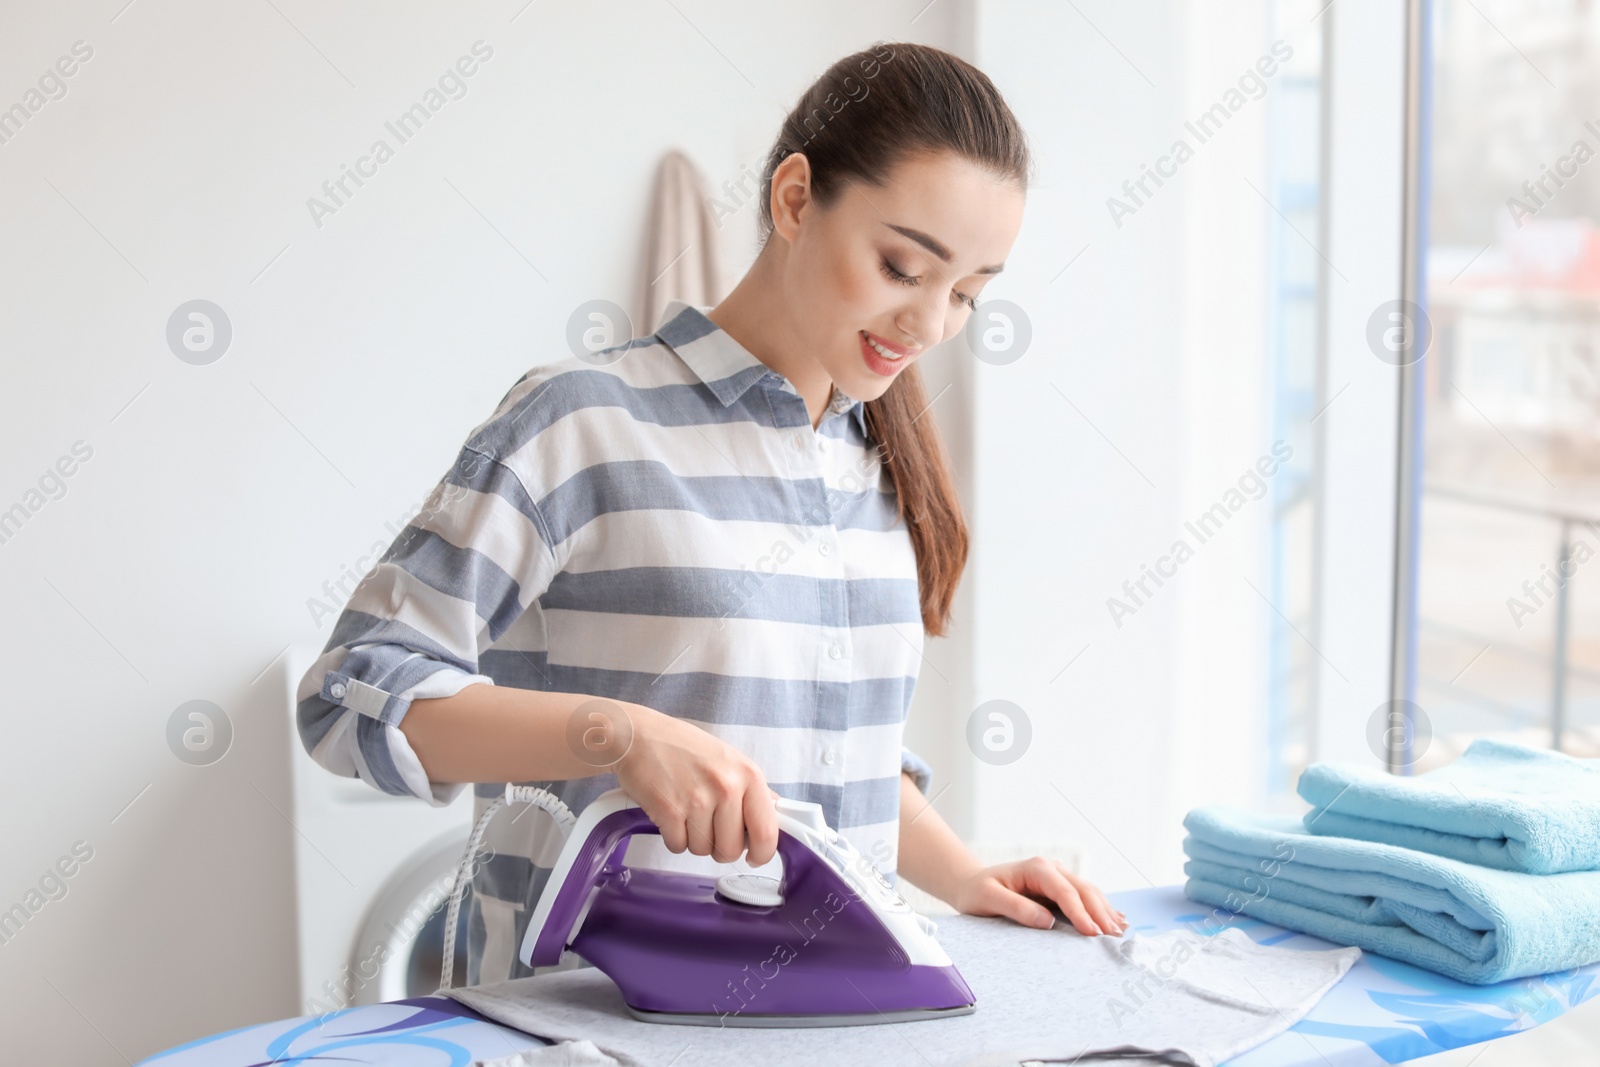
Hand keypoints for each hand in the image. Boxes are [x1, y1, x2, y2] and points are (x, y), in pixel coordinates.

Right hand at [613, 704, 781, 866]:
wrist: (640, 735)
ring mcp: (697, 800)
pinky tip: (670, 813)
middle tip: (709, 826)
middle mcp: (726, 787)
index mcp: (748, 775)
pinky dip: (673, 837)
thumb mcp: (729, 759)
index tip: (755, 857)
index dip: (762, 853)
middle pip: (731, 850)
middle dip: (719, 847)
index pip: (767, 832)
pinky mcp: (669, 811)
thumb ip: (752, 789)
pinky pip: (677, 846)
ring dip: (693, 840)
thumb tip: (775, 815)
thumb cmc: (683, 746)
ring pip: (702, 851)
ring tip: (686, 812)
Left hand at [948, 857, 1126, 936]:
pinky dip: (1101, 909)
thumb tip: (1047, 921)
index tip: (1092, 934)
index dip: (1081, 913)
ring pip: (1089, 892)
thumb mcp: (988, 898)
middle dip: (1101, 913)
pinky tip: (1116, 920)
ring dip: (1105, 911)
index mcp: (1036, 868)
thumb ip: (1016, 908)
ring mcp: (1058, 877)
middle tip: (1114, 938)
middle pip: (1084, 890)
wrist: (972, 883)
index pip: (1065, 892)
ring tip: (1119, 933)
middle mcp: (1051, 868)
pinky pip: (1085, 897)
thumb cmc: (977, 891)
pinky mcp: (1060, 888)